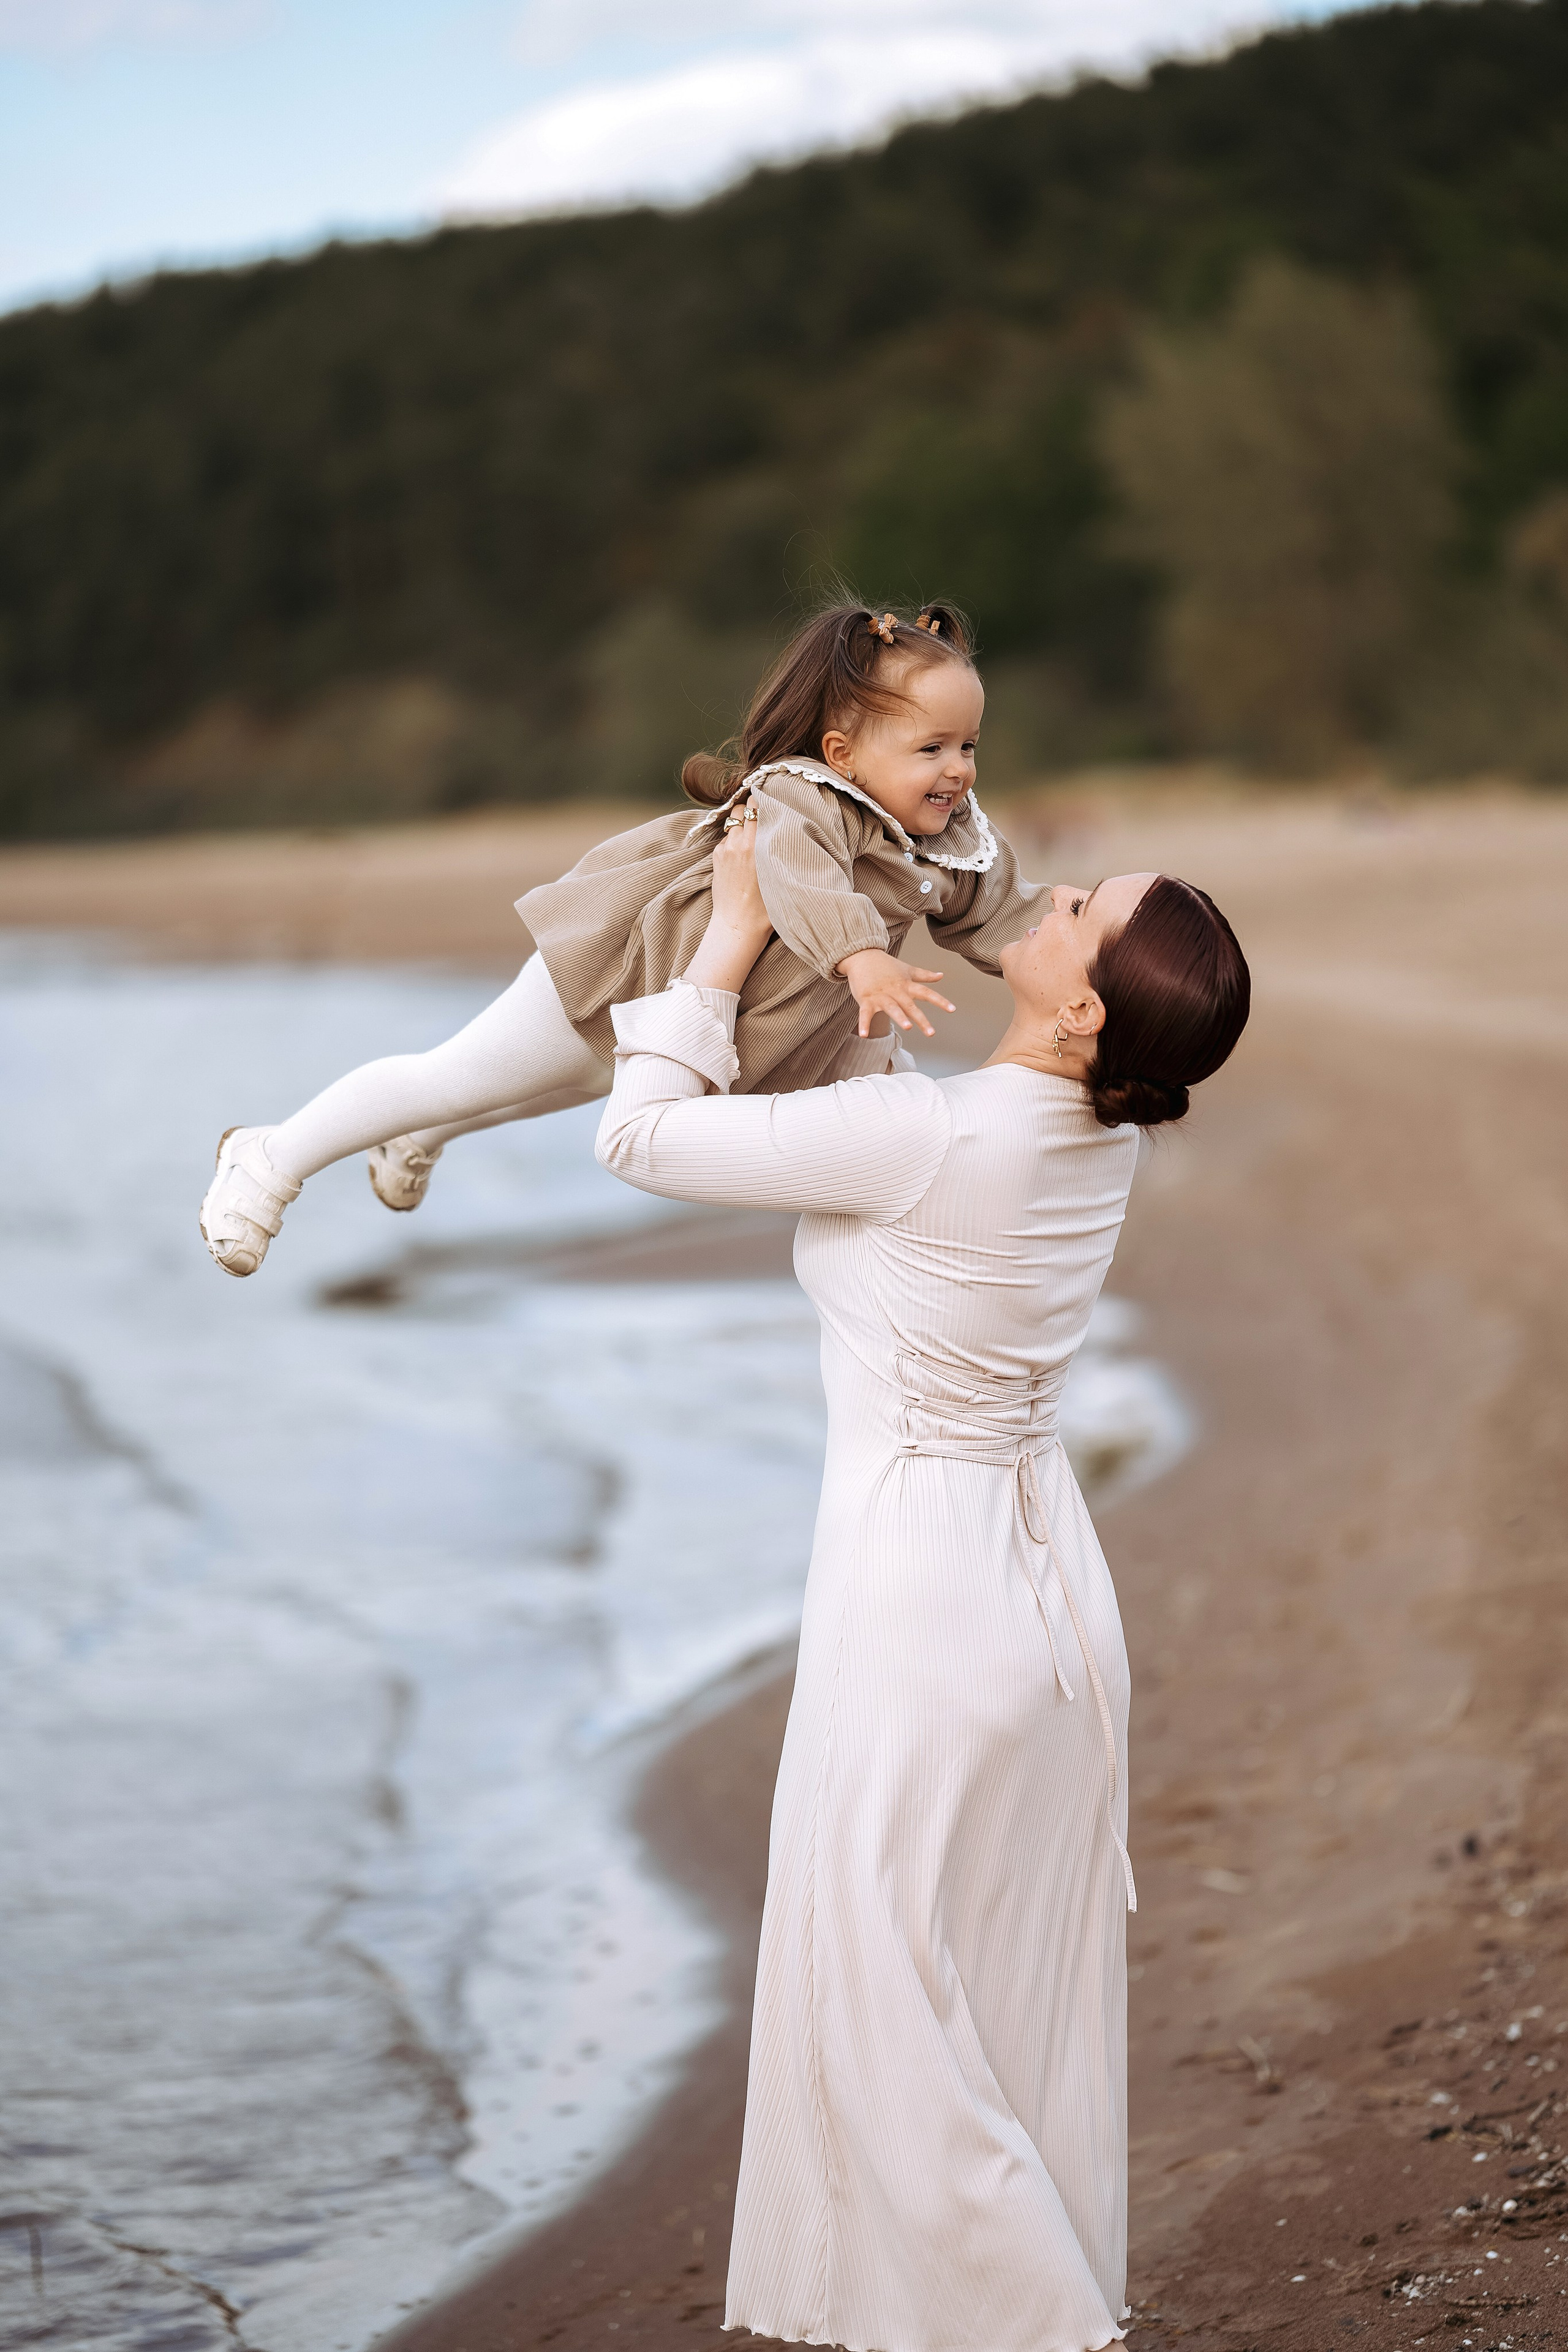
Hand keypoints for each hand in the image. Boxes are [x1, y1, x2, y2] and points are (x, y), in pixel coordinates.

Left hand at [683, 805, 773, 991]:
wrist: (738, 925)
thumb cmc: (766, 907)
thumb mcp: (780, 875)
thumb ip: (781, 850)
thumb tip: (786, 829)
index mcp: (757, 846)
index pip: (758, 807)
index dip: (764, 801)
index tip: (771, 802)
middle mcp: (739, 843)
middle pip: (743, 808)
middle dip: (752, 808)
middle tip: (761, 814)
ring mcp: (725, 849)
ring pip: (732, 821)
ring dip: (741, 822)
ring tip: (750, 831)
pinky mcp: (716, 857)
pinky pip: (726, 838)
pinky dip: (733, 839)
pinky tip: (742, 852)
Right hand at [838, 947, 954, 1038]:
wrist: (862, 956)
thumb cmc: (885, 965)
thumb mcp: (907, 969)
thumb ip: (924, 975)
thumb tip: (941, 976)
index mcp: (907, 985)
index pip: (927, 993)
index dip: (940, 1001)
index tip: (952, 1009)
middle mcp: (896, 991)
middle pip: (910, 1006)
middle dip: (921, 1019)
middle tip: (931, 1032)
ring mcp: (881, 995)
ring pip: (892, 1008)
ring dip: (900, 1017)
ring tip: (908, 1027)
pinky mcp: (866, 999)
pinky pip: (865, 1013)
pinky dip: (864, 1024)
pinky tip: (864, 1035)